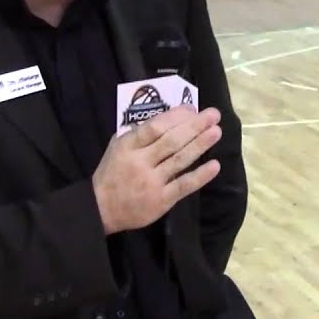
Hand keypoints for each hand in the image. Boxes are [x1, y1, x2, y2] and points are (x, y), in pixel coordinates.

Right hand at [92, 105, 222, 234]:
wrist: (101, 210)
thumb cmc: (111, 174)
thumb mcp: (117, 147)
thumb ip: (138, 133)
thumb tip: (168, 117)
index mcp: (128, 147)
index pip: (155, 127)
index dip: (175, 117)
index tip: (192, 108)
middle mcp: (141, 163)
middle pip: (172, 141)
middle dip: (195, 126)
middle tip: (213, 115)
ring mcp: (152, 182)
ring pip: (180, 160)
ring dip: (200, 144)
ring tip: (216, 131)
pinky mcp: (161, 201)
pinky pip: (183, 185)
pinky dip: (200, 176)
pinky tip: (215, 165)